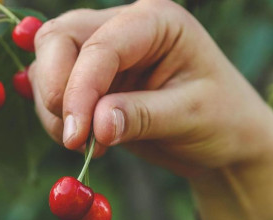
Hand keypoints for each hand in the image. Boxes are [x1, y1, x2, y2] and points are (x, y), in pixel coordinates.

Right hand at [30, 0, 272, 219]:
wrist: (222, 138)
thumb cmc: (219, 118)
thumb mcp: (188, 117)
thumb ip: (140, 117)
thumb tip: (95, 126)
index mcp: (156, 22)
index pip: (101, 46)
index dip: (80, 90)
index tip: (76, 136)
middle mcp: (124, 29)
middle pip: (60, 39)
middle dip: (55, 89)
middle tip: (71, 138)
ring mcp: (105, 55)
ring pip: (49, 63)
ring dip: (52, 108)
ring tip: (83, 144)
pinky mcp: (94, 84)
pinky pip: (56, 91)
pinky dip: (57, 117)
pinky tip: (86, 141)